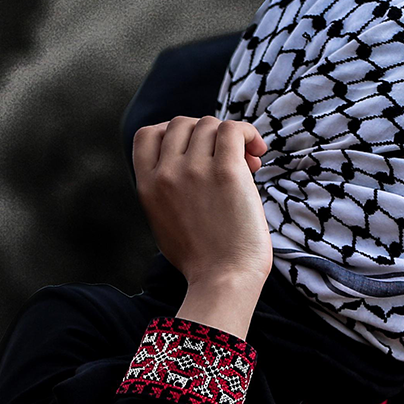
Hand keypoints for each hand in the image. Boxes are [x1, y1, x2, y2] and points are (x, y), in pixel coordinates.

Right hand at [132, 115, 272, 337]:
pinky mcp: (226, 172)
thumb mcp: (164, 221)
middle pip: (182, 124)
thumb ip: (166, 189)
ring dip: (231, 136)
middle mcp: (166, 173)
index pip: (147, 134)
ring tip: (249, 162)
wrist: (223, 279)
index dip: (172, 131)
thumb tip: (190, 158)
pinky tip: (257, 151)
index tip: (195, 147)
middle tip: (229, 159)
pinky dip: (247, 133)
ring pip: (210, 124)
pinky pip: (233, 130)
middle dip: (206, 134)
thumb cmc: (202, 258)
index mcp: (147, 185)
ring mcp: (194, 170)